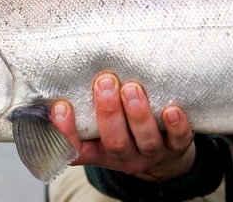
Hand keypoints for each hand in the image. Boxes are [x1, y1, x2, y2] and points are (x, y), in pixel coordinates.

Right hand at [51, 72, 195, 180]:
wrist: (163, 151)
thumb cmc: (121, 128)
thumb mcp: (95, 125)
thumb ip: (81, 108)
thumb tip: (54, 76)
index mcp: (97, 151)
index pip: (75, 149)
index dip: (66, 132)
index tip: (60, 106)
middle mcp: (123, 156)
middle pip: (114, 142)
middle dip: (109, 112)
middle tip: (104, 82)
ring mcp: (151, 153)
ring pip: (145, 140)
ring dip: (138, 114)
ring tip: (131, 88)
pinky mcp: (177, 147)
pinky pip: (179, 141)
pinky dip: (177, 126)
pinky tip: (172, 109)